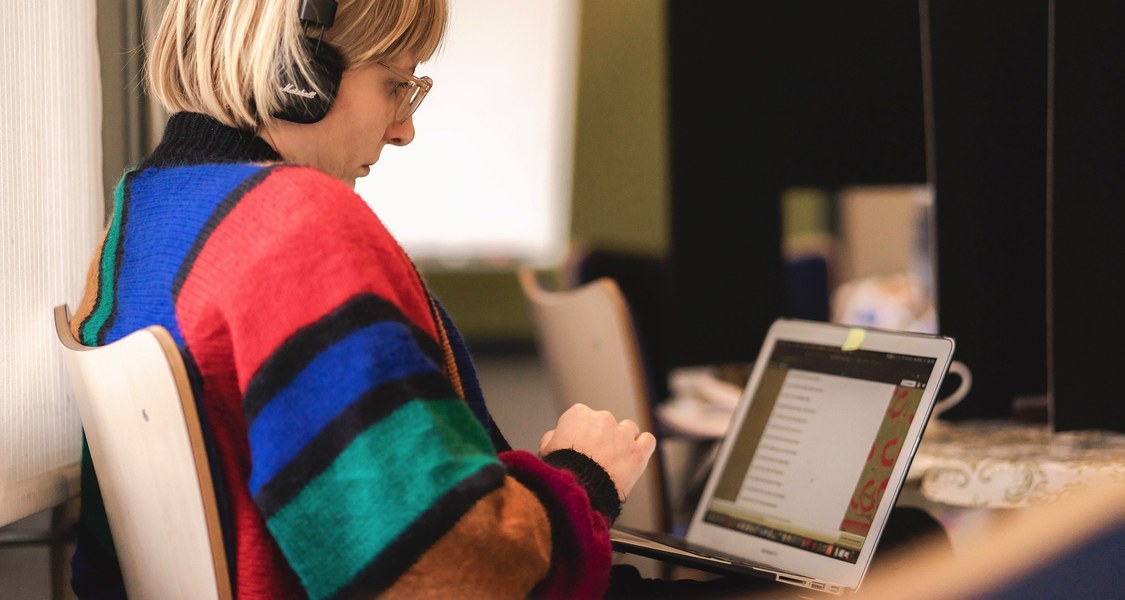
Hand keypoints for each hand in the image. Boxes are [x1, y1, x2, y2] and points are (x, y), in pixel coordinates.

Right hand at [539, 403, 656, 500]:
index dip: (581, 433)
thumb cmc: (560, 471)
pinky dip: (643, 446)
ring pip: (629, 429)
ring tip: (616, 459)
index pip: (582, 417)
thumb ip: (553, 437)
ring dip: (624, 440)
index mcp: (578, 414)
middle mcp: (602, 418)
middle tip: (596, 457)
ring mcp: (622, 434)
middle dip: (603, 437)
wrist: (577, 491)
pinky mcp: (638, 452)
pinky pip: (648, 440)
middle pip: (606, 423)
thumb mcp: (545, 450)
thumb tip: (556, 435)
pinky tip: (635, 456)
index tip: (580, 446)